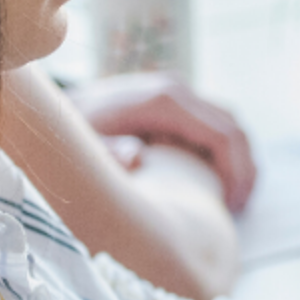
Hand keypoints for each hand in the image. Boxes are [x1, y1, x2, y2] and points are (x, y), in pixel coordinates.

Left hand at [66, 71, 256, 212]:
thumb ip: (105, 153)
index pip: (222, 134)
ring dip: (239, 160)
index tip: (232, 206)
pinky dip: (224, 152)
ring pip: (228, 123)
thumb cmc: (69, 131)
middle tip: (239, 209)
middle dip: (244, 169)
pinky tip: (217, 182)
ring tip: (233, 200)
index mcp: (163, 101)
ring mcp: (176, 92)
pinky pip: (213, 123)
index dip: (236, 171)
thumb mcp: (80, 147)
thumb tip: (135, 157)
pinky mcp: (173, 101)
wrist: (54, 104)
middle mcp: (175, 89)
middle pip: (233, 127)